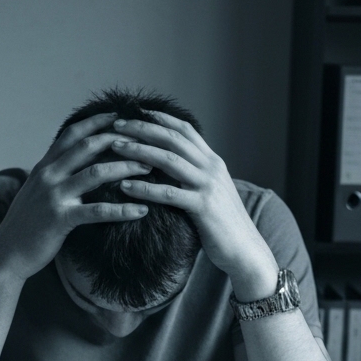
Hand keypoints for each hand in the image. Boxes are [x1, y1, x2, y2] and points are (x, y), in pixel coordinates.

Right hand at [0, 112, 150, 281]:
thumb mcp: (38, 191)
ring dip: (126, 168)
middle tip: (145, 142)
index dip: (96, 123)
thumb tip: (76, 164)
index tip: (120, 116)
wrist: (8, 252)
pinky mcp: (61, 218)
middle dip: (119, 141)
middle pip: (88, 147)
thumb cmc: (28, 223)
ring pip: (96, 174)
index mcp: (44, 166)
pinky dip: (122, 210)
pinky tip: (142, 210)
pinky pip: (97, 211)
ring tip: (149, 169)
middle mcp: (48, 175)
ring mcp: (54, 195)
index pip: (72, 135)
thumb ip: (55, 175)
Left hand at [110, 112, 279, 299]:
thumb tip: (171, 167)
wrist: (246, 249)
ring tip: (115, 147)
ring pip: (169, 159)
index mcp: (213, 162)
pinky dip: (145, 188)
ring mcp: (209, 186)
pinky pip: (169, 193)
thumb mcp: (213, 192)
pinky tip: (125, 187)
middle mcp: (212, 168)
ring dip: (139, 150)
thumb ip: (196, 176)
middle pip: (173, 138)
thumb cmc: (225, 224)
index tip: (135, 112)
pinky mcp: (203, 207)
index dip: (159, 118)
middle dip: (143, 128)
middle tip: (116, 123)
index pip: (185, 130)